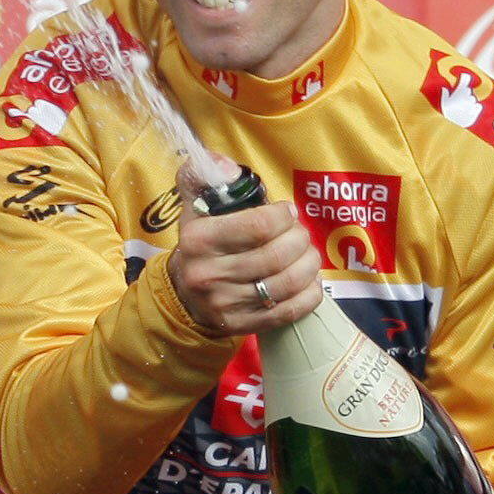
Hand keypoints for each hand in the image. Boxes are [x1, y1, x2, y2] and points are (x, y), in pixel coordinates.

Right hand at [169, 154, 322, 336]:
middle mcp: (207, 274)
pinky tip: (309, 282)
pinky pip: (289, 311)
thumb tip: (227, 167)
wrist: (183, 295)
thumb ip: (204, 174)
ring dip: (309, 265)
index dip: (284, 216)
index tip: (287, 212)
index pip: (258, 226)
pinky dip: (309, 295)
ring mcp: (224, 304)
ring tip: (308, 255)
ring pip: (286, 283)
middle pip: (277, 255)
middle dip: (300, 239)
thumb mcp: (195, 204)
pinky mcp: (241, 326)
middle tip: (300, 234)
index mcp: (197, 240)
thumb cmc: (201, 243)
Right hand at [438, 71, 483, 126]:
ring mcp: (472, 105)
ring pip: (473, 99)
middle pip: (468, 91)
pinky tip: (469, 111)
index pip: (465, 80)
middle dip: (465, 94)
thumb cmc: (445, 115)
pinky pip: (478, 106)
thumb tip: (444, 88)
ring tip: (463, 107)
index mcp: (458, 93)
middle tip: (459, 101)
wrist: (451, 128)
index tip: (465, 76)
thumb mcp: (442, 103)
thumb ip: (444, 94)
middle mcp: (466, 97)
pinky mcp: (475, 112)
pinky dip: (475, 107)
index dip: (465, 78)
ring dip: (469, 101)